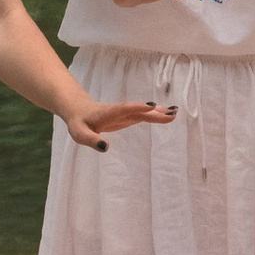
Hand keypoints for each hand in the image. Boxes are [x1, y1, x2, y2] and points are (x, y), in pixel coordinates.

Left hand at [62, 97, 176, 152]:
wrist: (79, 110)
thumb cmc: (79, 123)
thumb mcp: (80, 135)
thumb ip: (91, 140)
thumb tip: (106, 147)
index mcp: (108, 113)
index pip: (124, 109)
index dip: (137, 107)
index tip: (151, 106)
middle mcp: (120, 110)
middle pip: (139, 111)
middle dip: (154, 112)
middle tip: (172, 113)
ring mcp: (126, 112)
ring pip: (144, 112)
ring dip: (159, 113)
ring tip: (175, 113)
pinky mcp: (129, 116)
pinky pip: (144, 115)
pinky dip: (156, 115)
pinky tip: (167, 115)